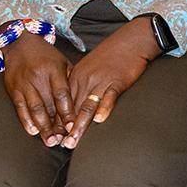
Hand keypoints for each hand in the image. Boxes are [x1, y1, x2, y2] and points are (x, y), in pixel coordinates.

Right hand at [0, 31, 75, 145]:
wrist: (20, 44)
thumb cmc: (45, 55)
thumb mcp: (62, 62)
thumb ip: (70, 80)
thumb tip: (82, 100)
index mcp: (53, 70)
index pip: (62, 95)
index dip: (67, 112)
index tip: (72, 126)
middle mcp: (38, 78)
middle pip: (48, 105)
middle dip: (55, 125)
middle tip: (62, 141)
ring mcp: (25, 84)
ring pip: (34, 109)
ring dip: (43, 128)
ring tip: (50, 141)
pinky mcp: (13, 90)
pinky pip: (20, 108)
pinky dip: (26, 121)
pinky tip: (33, 131)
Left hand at [61, 17, 160, 146]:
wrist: (132, 40)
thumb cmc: (112, 55)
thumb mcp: (90, 68)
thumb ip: (81, 85)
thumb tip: (75, 106)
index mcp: (77, 76)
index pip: (63, 103)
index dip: (58, 122)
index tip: (54, 137)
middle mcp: (85, 79)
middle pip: (72, 108)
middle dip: (66, 130)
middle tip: (61, 146)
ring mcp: (101, 80)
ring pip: (87, 106)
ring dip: (80, 125)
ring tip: (74, 141)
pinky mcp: (117, 81)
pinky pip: (109, 96)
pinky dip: (104, 108)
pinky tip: (100, 119)